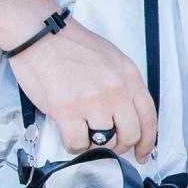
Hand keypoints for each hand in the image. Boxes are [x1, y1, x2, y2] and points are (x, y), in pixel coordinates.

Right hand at [9, 19, 157, 162]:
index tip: (143, 153)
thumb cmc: (69, 43)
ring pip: (105, 142)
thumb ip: (122, 83)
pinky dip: (74, 145)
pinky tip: (70, 134)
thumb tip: (125, 113)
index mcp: (128, 75)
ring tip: (83, 132)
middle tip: (109, 145)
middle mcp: (115, 89)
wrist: (39, 33)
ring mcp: (93, 101)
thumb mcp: (110, 57)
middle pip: (130, 134)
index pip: (148, 116)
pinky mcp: (68, 110)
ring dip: (94, 144)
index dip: (148, 141)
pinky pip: (78, 143)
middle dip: (120, 146)